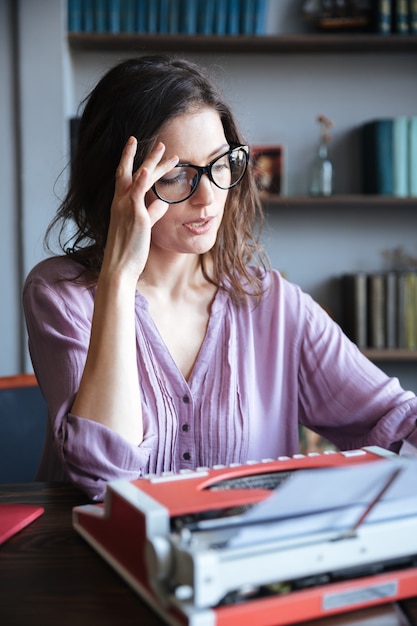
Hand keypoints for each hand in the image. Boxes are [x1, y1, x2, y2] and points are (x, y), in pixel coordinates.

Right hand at [102, 137, 177, 285]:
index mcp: (120, 205)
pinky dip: (142, 180)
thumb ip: (152, 213)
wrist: (119, 268)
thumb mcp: (142, 228)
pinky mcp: (136, 217)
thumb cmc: (129, 251)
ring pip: (139, 178)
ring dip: (152, 161)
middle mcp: (120, 203)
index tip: (136, 146)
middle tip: (158, 143)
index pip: (124, 178)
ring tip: (164, 148)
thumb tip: (162, 203)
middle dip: (143, 155)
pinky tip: (148, 169)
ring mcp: (127, 208)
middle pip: (130, 171)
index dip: (130, 161)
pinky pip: (138, 194)